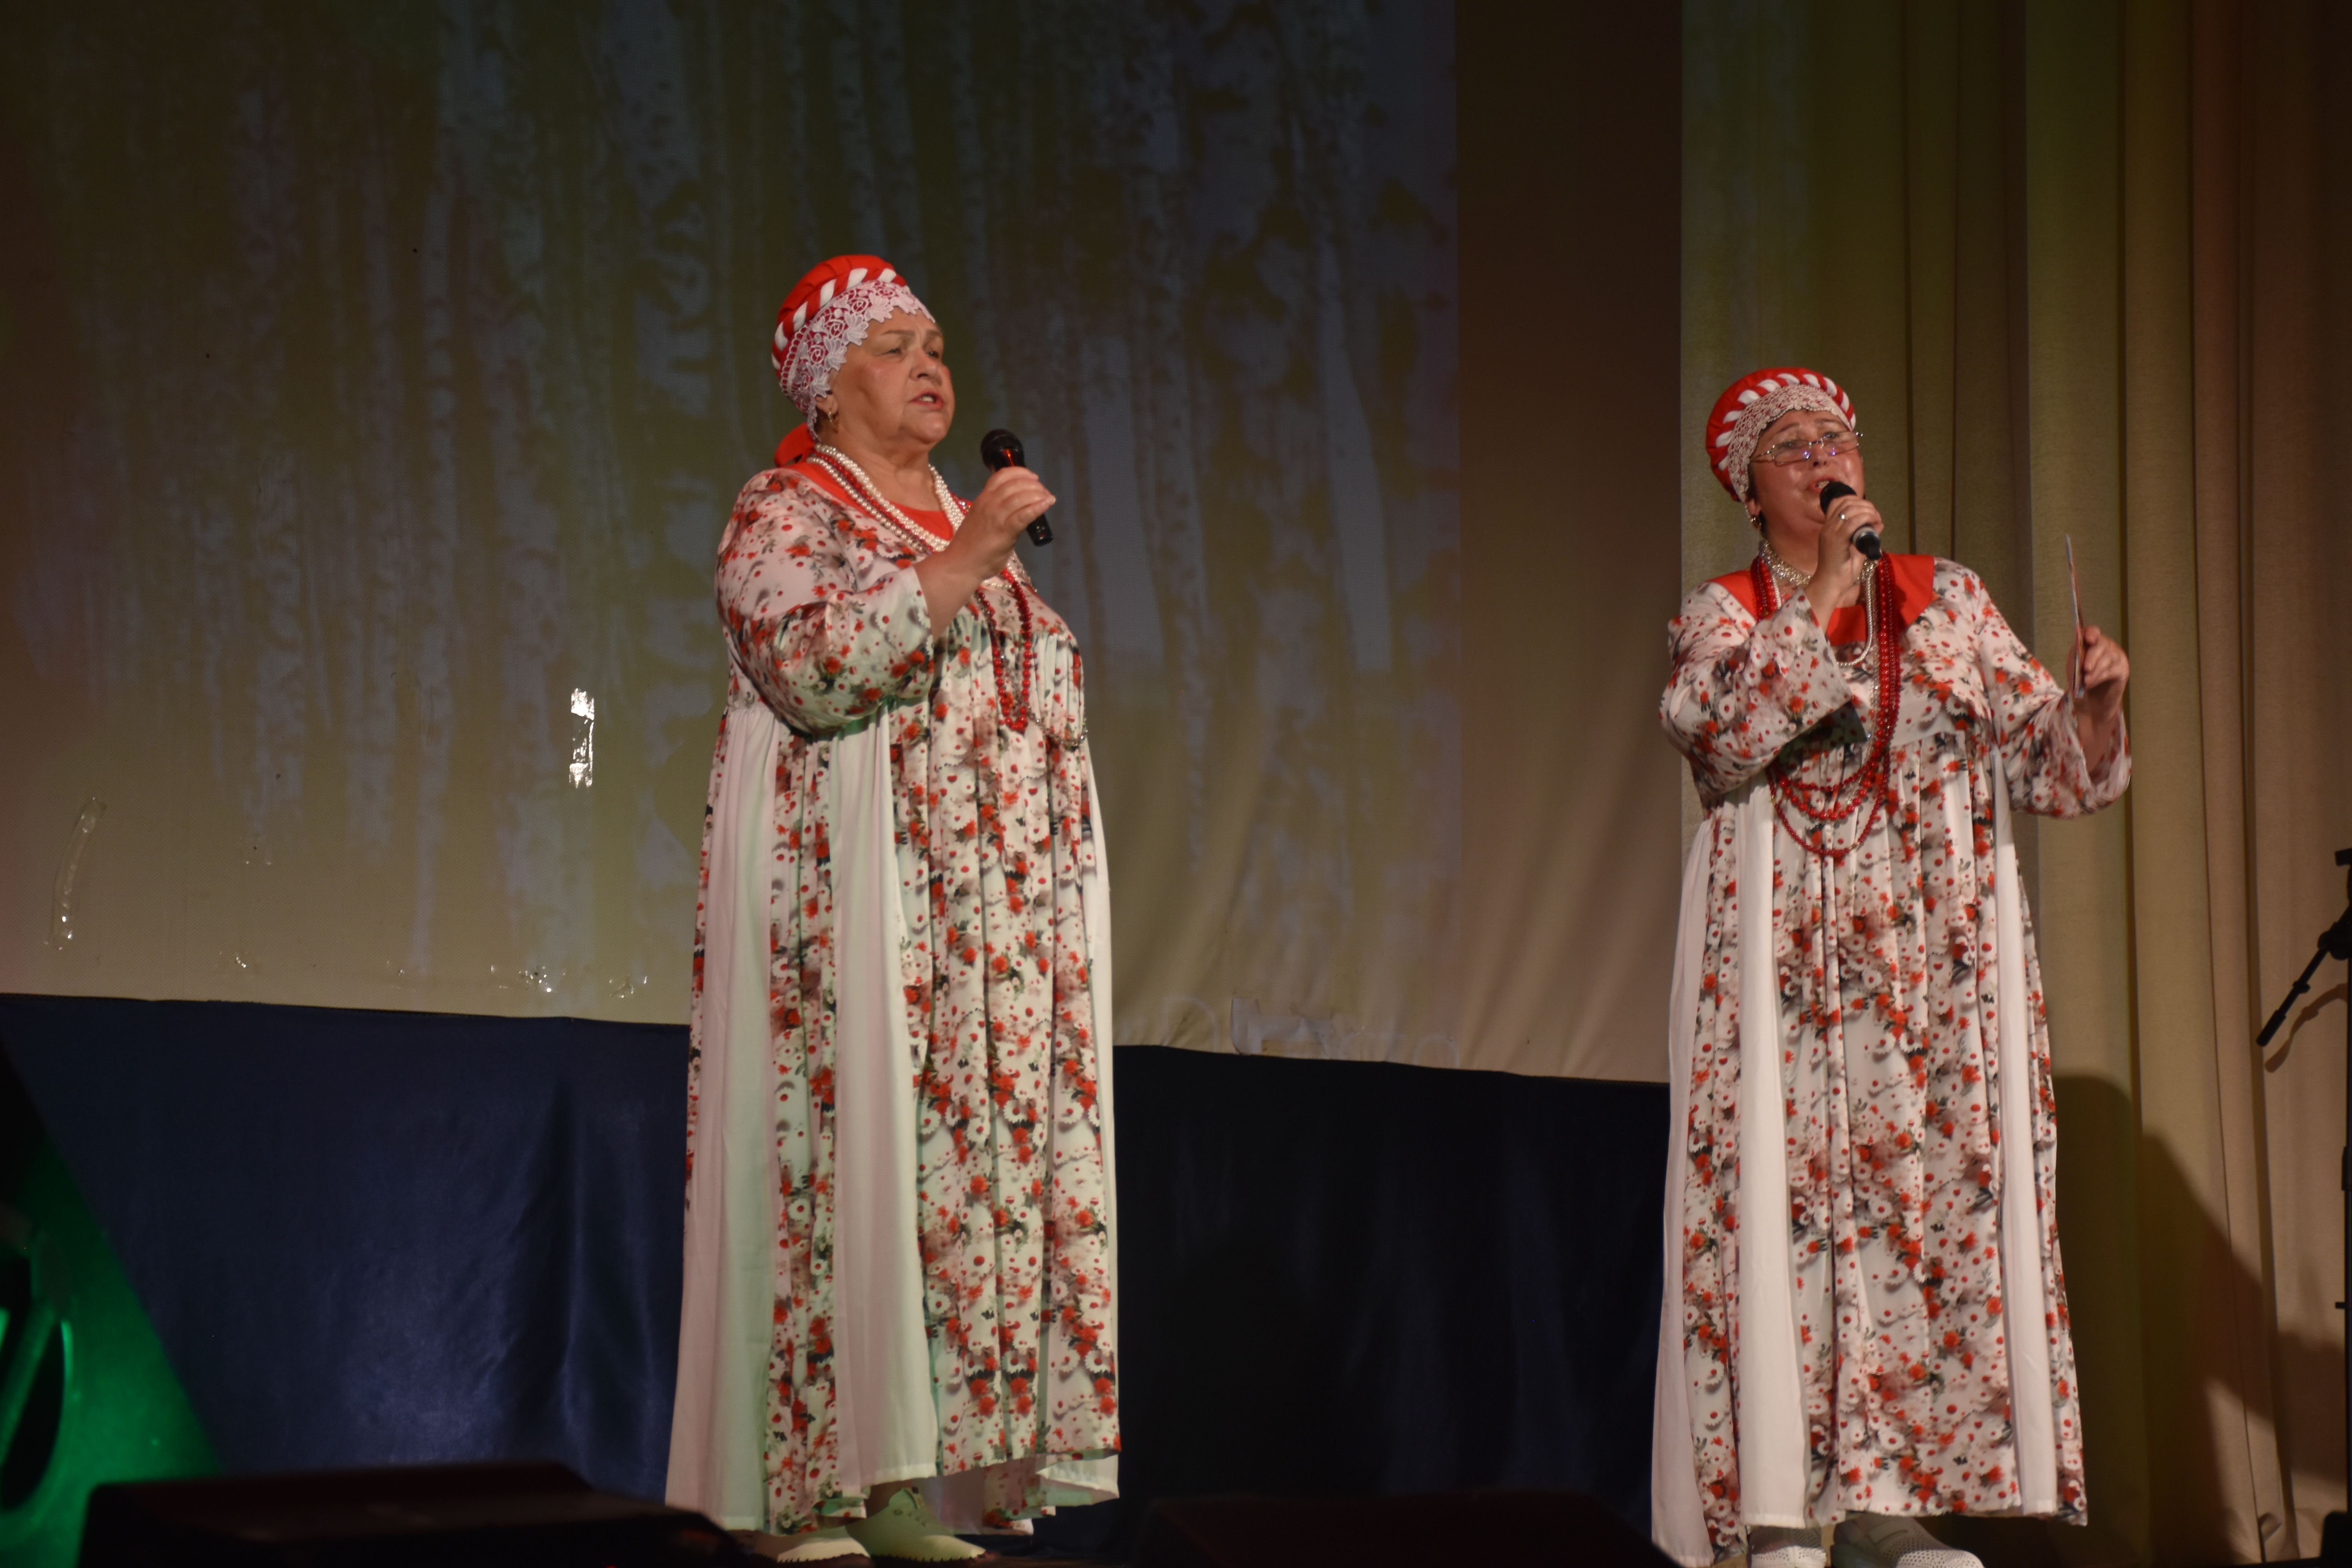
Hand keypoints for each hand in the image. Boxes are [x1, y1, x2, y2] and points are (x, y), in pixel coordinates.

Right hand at [950, 463, 1052, 576]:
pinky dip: (1037, 507)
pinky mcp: (1004, 532)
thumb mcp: (982, 519)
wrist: (961, 564)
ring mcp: (995, 517)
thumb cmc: (972, 545)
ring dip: (1038, 494)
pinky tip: (1047, 504)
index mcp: (983, 498)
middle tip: (1044, 492)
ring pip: (1020, 497)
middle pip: (1015, 484)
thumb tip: (1016, 508)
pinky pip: (1023, 515)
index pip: (1002, 476)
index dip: (1021, 472)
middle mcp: (988, 503)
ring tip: (1048, 498)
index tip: (1033, 477)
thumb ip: (996, 511)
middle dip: (1034, 485)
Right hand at [1805, 494, 1882, 622]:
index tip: (1869, 511)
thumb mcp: (1855, 549)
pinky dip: (1866, 519)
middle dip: (1865, 504)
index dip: (1856, 500)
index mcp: (1829, 527)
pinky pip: (1852, 522)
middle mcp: (1828, 527)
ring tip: (1876, 519)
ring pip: (1850, 509)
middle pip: (1846, 502)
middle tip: (1876, 515)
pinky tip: (1874, 524)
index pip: (1839, 502)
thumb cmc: (1841, 571)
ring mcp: (1831, 532)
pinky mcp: (1836, 540)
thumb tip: (1877, 524)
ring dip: (1868, 510)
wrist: (1830, 585)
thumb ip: (1863, 536)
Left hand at [2069, 625, 2129, 771]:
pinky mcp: (2121, 674)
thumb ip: (2076, 655)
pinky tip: (2093, 681)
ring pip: (2109, 657)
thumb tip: (2078, 636)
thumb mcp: (2069, 673)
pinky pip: (2115, 669)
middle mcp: (2104, 652)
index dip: (2089, 633)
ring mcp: (2115, 662)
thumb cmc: (2075, 692)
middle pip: (2101, 644)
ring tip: (2086, 679)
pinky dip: (2104, 674)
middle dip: (2093, 655)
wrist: (2086, 714)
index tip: (2085, 636)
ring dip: (2096, 667)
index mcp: (2089, 648)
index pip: (2091, 633)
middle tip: (2084, 667)